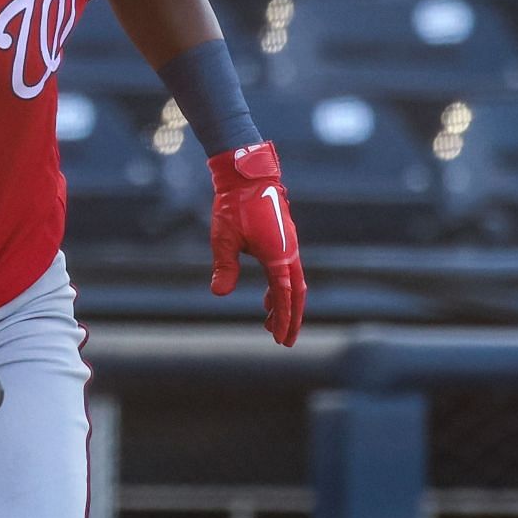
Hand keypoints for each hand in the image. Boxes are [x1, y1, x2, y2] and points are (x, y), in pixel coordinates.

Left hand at [206, 142, 306, 346]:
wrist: (247, 176)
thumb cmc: (234, 206)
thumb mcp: (223, 238)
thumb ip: (225, 267)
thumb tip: (220, 294)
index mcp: (278, 255)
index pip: (285, 295)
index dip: (284, 319)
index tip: (281, 338)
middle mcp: (289, 252)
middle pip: (297, 294)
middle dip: (292, 318)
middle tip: (285, 341)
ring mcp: (289, 245)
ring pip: (293, 282)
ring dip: (285, 304)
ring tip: (270, 324)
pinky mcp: (284, 240)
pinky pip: (287, 270)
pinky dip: (280, 287)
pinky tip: (269, 297)